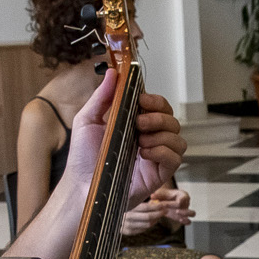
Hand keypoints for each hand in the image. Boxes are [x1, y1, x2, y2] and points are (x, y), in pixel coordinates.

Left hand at [67, 70, 185, 206]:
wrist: (81, 186)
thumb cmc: (83, 158)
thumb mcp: (87, 120)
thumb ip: (102, 97)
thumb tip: (112, 73)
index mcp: (135, 125)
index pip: (159, 107)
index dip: (156, 101)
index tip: (142, 100)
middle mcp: (149, 139)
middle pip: (173, 120)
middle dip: (158, 117)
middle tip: (139, 123)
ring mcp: (155, 157)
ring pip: (178, 139)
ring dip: (161, 135)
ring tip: (139, 141)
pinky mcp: (159, 174)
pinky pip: (176, 159)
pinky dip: (163, 152)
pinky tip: (144, 154)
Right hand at [119, 199, 165, 235]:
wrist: (110, 215)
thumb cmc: (123, 204)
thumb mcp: (130, 199)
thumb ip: (140, 198)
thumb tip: (155, 196)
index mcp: (127, 207)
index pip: (145, 208)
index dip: (156, 206)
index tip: (163, 204)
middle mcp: (126, 217)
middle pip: (148, 217)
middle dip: (158, 214)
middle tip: (165, 210)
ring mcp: (127, 226)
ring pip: (147, 224)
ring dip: (155, 220)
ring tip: (160, 215)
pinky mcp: (128, 232)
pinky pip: (143, 229)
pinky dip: (150, 224)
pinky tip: (153, 220)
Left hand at [147, 185, 192, 225]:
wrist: (164, 198)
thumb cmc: (163, 194)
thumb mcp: (159, 193)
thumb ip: (157, 195)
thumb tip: (152, 196)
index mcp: (182, 194)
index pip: (179, 200)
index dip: (171, 204)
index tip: (162, 205)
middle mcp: (186, 202)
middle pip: (187, 206)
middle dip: (182, 210)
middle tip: (175, 211)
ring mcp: (186, 209)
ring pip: (192, 213)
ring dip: (185, 215)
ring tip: (179, 217)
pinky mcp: (183, 217)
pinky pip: (188, 221)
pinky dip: (185, 221)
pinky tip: (180, 220)